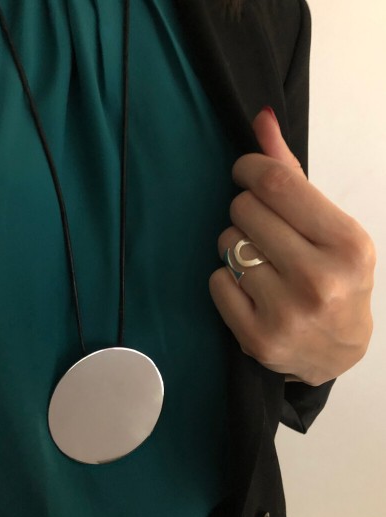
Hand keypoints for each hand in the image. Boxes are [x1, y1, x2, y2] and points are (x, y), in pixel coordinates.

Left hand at [209, 107, 374, 385]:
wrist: (337, 350)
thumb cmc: (337, 280)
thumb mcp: (330, 227)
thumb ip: (293, 175)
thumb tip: (261, 119)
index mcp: (347, 244)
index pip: (276, 183)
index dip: (250, 168)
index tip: (245, 172)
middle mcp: (319, 279)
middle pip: (245, 210)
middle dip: (246, 209)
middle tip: (261, 227)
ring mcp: (286, 313)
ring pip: (227, 243)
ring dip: (235, 243)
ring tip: (259, 260)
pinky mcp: (257, 338)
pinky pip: (216, 281)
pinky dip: (225, 277)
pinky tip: (249, 289)